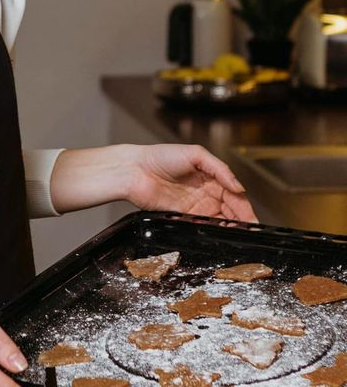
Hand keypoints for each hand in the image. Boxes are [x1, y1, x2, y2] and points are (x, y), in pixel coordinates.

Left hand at [124, 143, 256, 221]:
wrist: (134, 170)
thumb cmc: (161, 156)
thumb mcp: (195, 153)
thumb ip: (220, 168)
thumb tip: (239, 186)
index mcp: (211, 177)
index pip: (234, 195)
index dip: (244, 207)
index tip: (253, 219)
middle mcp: (205, 193)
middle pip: (230, 210)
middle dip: (241, 221)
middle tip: (250, 232)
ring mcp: (194, 206)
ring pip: (218, 221)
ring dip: (229, 228)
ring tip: (238, 234)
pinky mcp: (182, 217)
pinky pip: (201, 226)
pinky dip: (211, 230)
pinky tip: (218, 233)